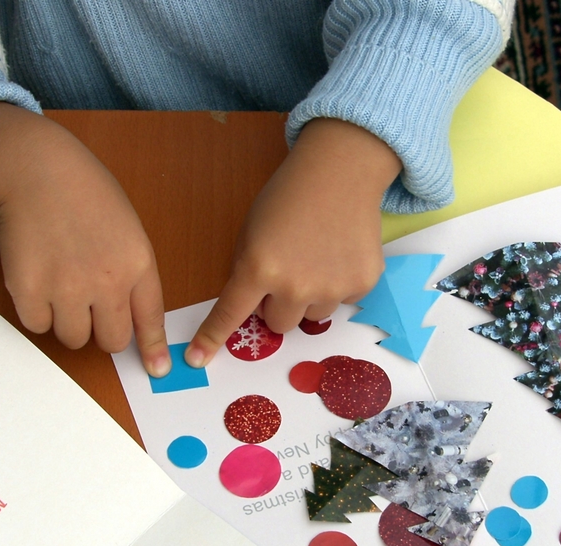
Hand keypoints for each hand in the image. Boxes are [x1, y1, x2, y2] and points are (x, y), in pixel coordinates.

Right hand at [0, 103, 170, 375]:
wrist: (36, 170)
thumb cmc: (85, 195)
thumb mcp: (128, 229)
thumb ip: (133, 272)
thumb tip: (131, 318)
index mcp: (137, 264)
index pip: (150, 319)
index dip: (153, 348)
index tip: (157, 368)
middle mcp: (106, 281)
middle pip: (111, 340)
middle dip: (102, 330)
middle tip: (89, 307)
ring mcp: (66, 287)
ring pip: (73, 338)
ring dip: (68, 321)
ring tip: (60, 285)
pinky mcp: (29, 289)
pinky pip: (37, 325)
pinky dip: (37, 311)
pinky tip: (38, 278)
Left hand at [185, 118, 401, 367]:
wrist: (341, 171)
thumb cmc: (289, 197)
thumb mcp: (251, 231)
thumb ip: (248, 270)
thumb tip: (250, 306)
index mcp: (259, 268)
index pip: (231, 314)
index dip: (212, 338)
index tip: (198, 359)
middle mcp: (295, 286)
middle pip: (278, 324)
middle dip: (278, 304)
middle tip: (288, 269)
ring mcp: (332, 288)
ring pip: (311, 316)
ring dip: (310, 297)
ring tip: (317, 257)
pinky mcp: (362, 284)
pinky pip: (342, 301)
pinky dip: (339, 283)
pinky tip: (339, 252)